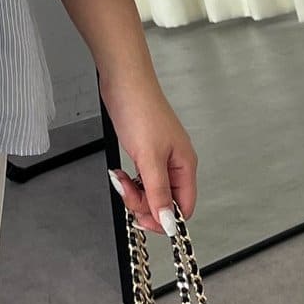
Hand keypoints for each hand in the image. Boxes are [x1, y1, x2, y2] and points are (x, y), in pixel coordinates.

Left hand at [99, 67, 197, 238]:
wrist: (123, 81)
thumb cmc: (139, 109)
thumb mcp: (148, 158)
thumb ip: (159, 192)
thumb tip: (169, 223)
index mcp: (185, 165)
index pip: (183, 207)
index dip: (164, 219)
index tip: (143, 219)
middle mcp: (175, 163)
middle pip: (165, 201)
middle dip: (143, 203)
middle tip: (126, 191)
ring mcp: (160, 156)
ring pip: (150, 190)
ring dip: (133, 191)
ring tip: (120, 179)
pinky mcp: (144, 150)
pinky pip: (140, 177)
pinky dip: (128, 180)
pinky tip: (119, 173)